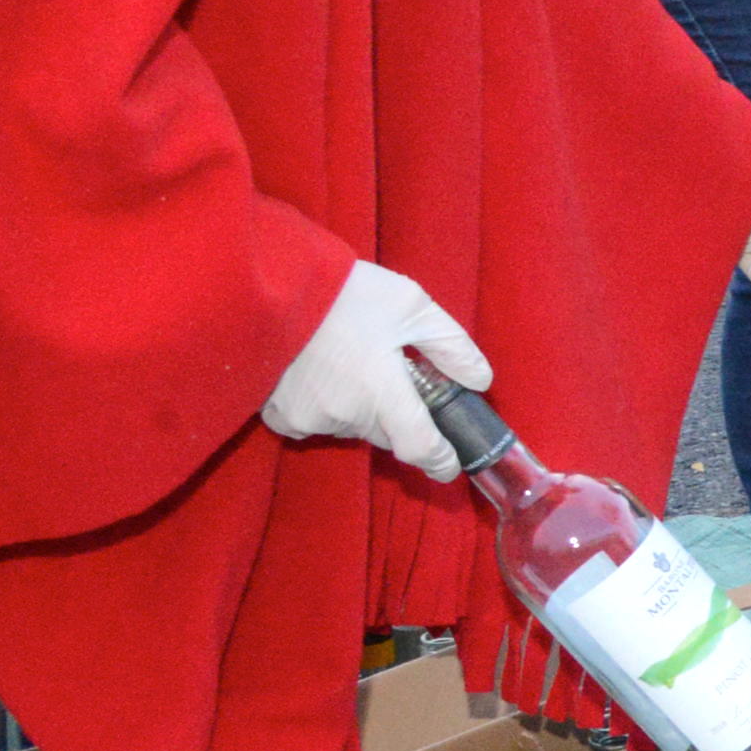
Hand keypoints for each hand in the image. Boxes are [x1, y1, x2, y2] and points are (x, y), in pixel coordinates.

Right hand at [264, 260, 490, 480]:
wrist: (270, 285)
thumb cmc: (345, 292)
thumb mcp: (413, 306)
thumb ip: (451, 347)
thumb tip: (480, 381)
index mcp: (382, 393)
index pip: (419, 448)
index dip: (440, 460)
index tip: (451, 465)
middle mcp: (346, 415)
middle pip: (387, 434)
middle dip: (398, 415)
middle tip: (394, 375)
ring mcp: (307, 418)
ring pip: (352, 426)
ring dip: (361, 407)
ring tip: (352, 362)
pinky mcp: (277, 414)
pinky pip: (314, 422)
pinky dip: (326, 405)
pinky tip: (321, 371)